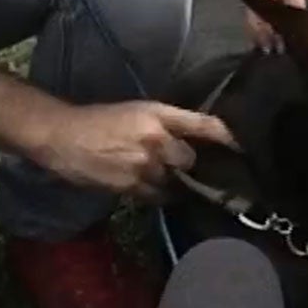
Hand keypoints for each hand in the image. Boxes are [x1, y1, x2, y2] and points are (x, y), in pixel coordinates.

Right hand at [30, 100, 237, 195]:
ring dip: (171, 181)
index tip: (243, 146)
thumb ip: (165, 124)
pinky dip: (158, 194)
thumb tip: (191, 143)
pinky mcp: (132, 187)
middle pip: (190, 159)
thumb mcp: (137, 111)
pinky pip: (158, 196)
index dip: (227, 136)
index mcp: (158, 113)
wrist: (65, 137)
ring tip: (158, 175)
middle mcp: (157, 139)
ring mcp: (146, 165)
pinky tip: (148, 186)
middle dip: (186, 163)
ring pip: (175, 181)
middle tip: (180, 164)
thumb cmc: (100, 119)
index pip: (203, 125)